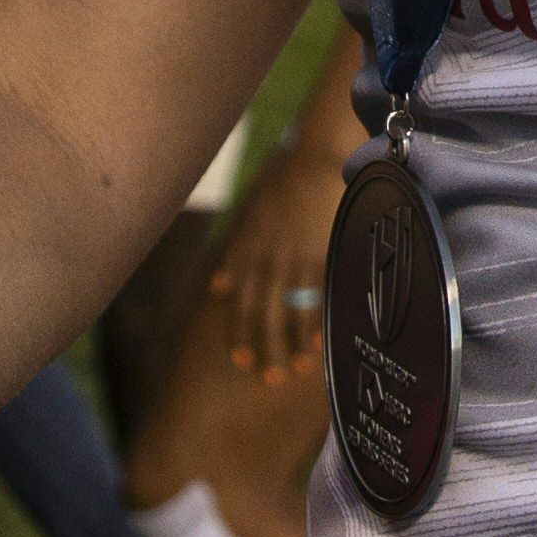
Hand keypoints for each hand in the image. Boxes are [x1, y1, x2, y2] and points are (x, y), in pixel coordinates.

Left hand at [195, 130, 351, 390]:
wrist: (315, 159)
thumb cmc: (285, 187)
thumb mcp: (250, 218)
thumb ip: (235, 256)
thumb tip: (217, 289)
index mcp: (246, 250)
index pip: (237, 300)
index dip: (238, 332)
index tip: (241, 360)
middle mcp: (264, 257)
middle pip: (258, 313)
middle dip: (261, 348)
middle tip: (266, 377)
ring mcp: (291, 257)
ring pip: (286, 311)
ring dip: (290, 344)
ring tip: (295, 370)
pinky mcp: (318, 253)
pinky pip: (314, 295)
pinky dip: (315, 322)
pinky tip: (319, 342)